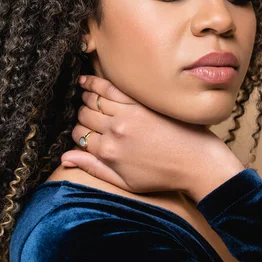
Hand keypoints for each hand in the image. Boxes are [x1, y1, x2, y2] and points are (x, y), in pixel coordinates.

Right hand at [61, 75, 244, 201]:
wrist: (197, 163)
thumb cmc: (162, 176)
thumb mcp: (125, 182)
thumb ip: (94, 169)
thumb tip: (64, 158)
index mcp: (108, 152)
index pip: (79, 136)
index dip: (79, 134)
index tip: (85, 133)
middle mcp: (114, 131)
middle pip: (84, 116)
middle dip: (81, 115)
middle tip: (87, 115)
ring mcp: (128, 113)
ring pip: (93, 99)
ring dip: (85, 97)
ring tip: (82, 95)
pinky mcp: (141, 102)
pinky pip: (112, 88)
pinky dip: (96, 82)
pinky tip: (87, 80)